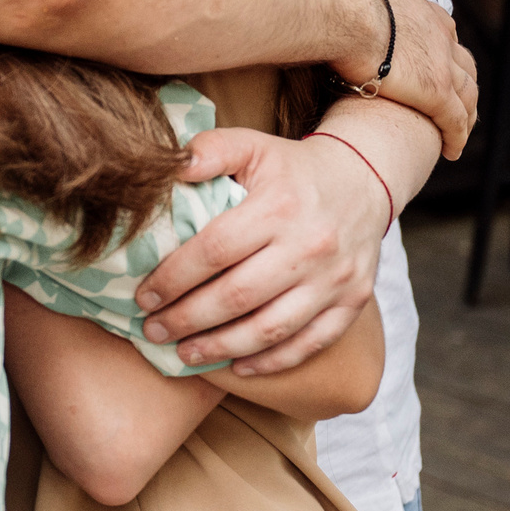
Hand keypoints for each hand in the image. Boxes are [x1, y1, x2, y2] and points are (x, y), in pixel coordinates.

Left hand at [132, 128, 390, 376]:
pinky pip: (310, 343)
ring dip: (221, 347)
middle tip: (153, 331)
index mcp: (279, 206)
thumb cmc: (293, 168)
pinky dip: (272, 362)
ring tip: (183, 354)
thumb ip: (209, 150)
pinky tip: (237, 366)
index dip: (174, 278)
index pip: (215, 250)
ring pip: (271, 328)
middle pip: (238, 296)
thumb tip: (170, 167)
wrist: (364, 179)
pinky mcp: (353, 301)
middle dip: (188, 319)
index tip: (144, 296)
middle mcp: (310, 246)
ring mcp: (335, 279)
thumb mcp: (252, 144)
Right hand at [336, 0, 475, 157]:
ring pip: (467, 97)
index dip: (444, 57)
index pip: (443, 39)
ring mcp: (443, 65)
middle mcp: (441, 38)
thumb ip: (360, 12)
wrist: (346, 12)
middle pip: (464, 68)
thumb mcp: (359, 2)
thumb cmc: (338, 5)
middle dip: (463, 87)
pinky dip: (457, 136)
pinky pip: (455, 121)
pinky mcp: (437, 92)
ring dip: (466, 115)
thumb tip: (337, 13)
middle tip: (457, 105)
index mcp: (423, 14)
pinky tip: (452, 151)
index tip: (438, 69)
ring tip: (458, 133)